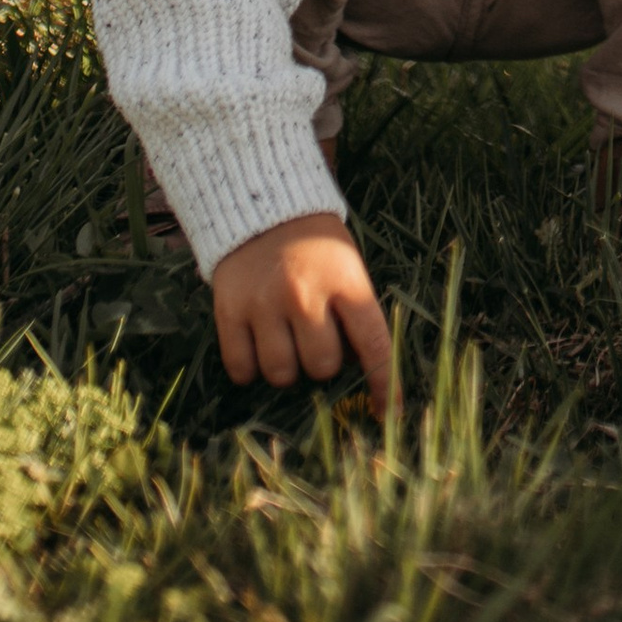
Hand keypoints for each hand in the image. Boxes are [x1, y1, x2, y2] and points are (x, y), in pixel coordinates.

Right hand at [211, 211, 392, 410]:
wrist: (264, 206)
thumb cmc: (317, 246)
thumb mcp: (349, 267)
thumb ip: (355, 313)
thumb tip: (362, 375)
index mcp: (346, 280)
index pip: (373, 342)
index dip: (385, 383)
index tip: (391, 415)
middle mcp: (305, 293)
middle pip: (321, 366)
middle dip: (322, 364)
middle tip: (316, 340)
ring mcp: (265, 303)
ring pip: (281, 373)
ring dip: (287, 368)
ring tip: (286, 340)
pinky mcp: (230, 310)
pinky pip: (241, 368)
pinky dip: (250, 368)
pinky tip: (257, 345)